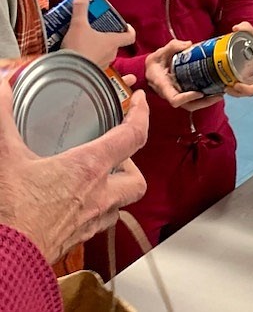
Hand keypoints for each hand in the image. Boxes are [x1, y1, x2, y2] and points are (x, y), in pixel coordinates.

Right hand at [0, 81, 147, 263]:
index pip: (132, 136)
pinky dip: (96, 213)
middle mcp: (99, 196)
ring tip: (99, 179)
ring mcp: (89, 222)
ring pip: (121, 205)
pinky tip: (76, 206)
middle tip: (116, 154)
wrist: (3, 262)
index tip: (140, 102)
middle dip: (132, 165)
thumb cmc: (9, 213)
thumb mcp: (4, 156)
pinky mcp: (75, 241)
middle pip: (137, 179)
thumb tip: (0, 86)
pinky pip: (99, 225)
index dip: (141, 115)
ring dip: (117, 191)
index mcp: (89, 169)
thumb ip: (3, 117)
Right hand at [61, 0, 135, 68]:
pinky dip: (92, 61)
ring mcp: (103, 66)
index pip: (130, 36)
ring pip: (104, 55)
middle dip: (107, 37)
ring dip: (98, 49)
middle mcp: (111, 55)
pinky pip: (95, 66)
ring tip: (84, 42)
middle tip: (96, 30)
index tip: (124, 26)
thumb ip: (81, 9)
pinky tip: (82, 58)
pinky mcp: (92, 74)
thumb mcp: (78, 25)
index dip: (129, 30)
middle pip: (115, 44)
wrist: (68, 73)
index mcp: (113, 42)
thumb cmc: (78, 48)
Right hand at [145, 39, 221, 111]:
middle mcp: (171, 94)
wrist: (152, 69)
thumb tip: (188, 44)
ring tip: (220, 94)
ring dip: (207, 102)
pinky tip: (215, 91)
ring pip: (192, 105)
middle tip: (218, 95)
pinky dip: (204, 98)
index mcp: (163, 85)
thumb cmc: (155, 62)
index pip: (174, 99)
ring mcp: (177, 95)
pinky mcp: (183, 93)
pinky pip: (193, 100)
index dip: (187, 98)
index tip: (200, 92)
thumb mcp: (160, 52)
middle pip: (188, 105)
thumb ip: (173, 46)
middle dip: (204, 102)